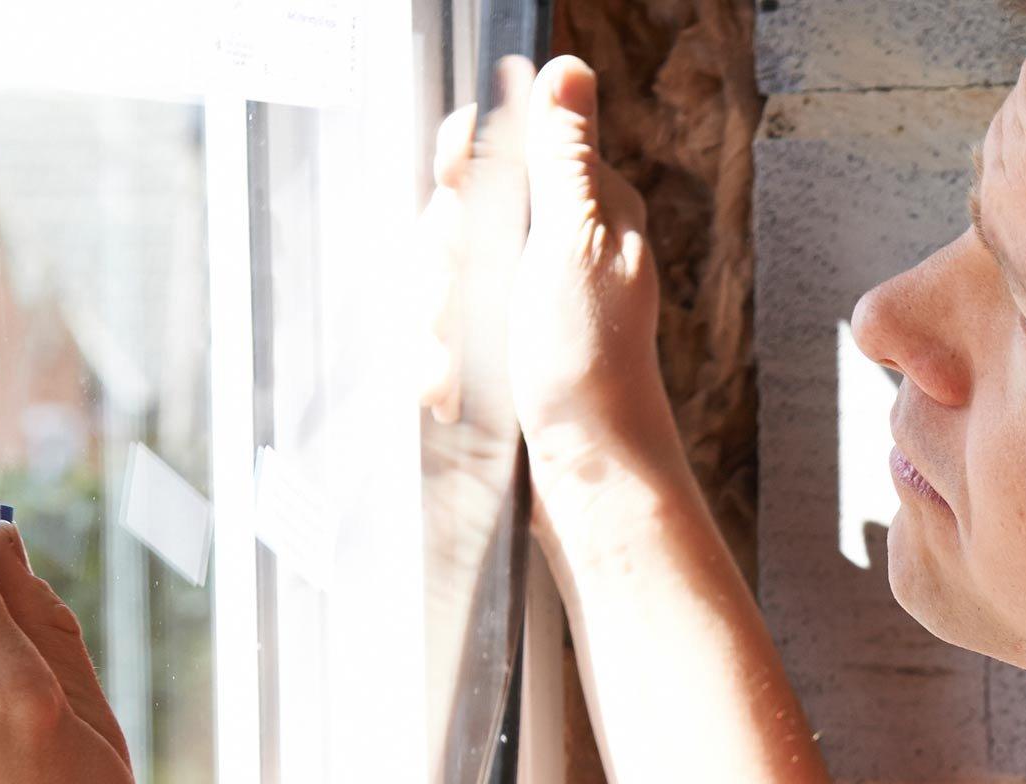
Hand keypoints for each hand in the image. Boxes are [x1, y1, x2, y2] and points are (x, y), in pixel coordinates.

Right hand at [425, 54, 667, 442]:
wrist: (587, 474)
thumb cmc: (590, 363)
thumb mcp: (574, 242)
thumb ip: (562, 156)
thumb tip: (568, 69)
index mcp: (586, 206)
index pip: (505, 146)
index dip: (465, 165)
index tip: (452, 185)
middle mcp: (556, 244)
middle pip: (458, 211)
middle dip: (442, 263)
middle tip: (452, 304)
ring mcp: (524, 298)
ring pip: (440, 274)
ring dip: (435, 323)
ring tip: (452, 367)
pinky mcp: (499, 346)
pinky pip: (440, 329)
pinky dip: (437, 359)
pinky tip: (446, 390)